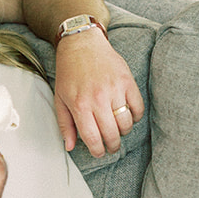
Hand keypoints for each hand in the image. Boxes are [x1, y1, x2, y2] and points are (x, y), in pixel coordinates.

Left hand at [53, 28, 144, 156]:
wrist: (81, 44)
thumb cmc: (69, 73)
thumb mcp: (60, 99)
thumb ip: (65, 125)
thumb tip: (70, 147)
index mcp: (79, 105)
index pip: (93, 138)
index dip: (97, 150)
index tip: (99, 152)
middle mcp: (98, 99)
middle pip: (112, 134)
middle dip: (112, 146)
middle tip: (111, 146)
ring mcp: (115, 89)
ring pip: (126, 123)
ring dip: (124, 132)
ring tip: (118, 130)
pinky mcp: (128, 81)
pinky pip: (138, 107)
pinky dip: (135, 116)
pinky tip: (127, 115)